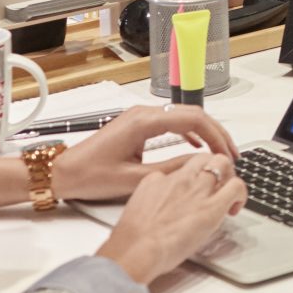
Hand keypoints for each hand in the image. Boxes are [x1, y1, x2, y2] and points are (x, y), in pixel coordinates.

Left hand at [53, 105, 237, 203]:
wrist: (61, 173)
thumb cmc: (89, 175)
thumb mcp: (133, 179)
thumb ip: (169, 169)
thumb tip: (198, 164)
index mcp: (144, 122)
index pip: (193, 118)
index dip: (216, 135)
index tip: (228, 152)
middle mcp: (144, 113)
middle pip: (192, 113)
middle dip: (215, 132)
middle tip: (231, 153)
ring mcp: (140, 117)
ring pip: (183, 116)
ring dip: (203, 131)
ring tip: (219, 151)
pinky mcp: (136, 125)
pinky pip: (171, 122)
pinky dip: (188, 131)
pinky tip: (195, 144)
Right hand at [94, 153, 247, 287]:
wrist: (134, 251)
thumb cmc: (131, 241)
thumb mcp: (136, 210)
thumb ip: (150, 201)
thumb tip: (160, 208)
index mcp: (157, 179)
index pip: (181, 168)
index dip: (192, 178)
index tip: (194, 189)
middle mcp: (179, 179)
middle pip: (204, 158)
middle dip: (214, 168)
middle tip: (218, 185)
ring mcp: (196, 190)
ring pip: (223, 163)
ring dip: (229, 176)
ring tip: (228, 194)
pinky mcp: (212, 206)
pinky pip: (236, 187)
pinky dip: (240, 194)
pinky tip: (234, 208)